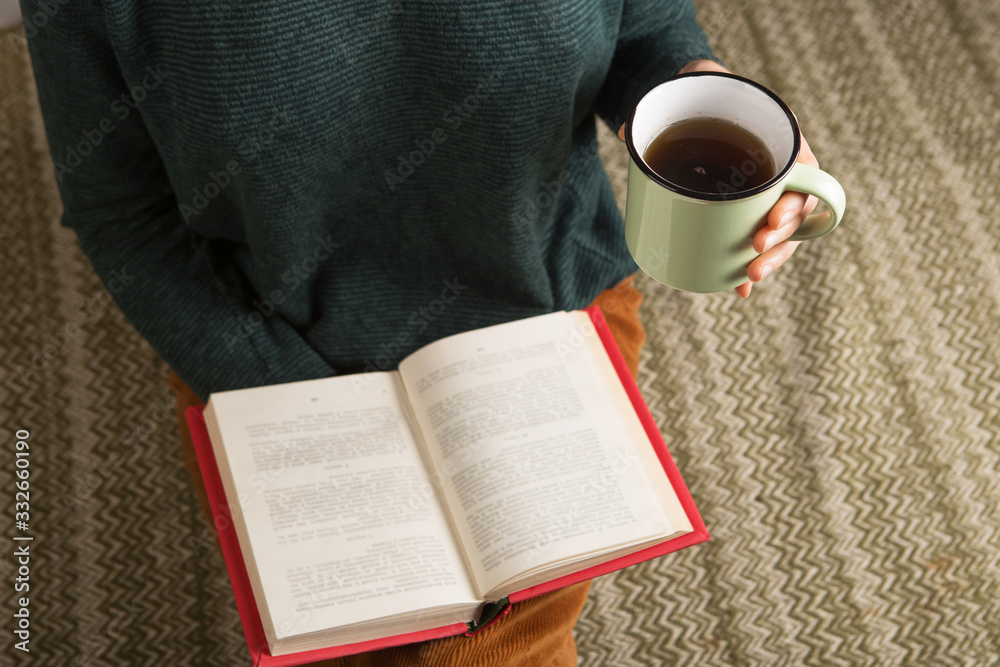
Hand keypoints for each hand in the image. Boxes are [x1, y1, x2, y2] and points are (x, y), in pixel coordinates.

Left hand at [617, 60, 817, 297]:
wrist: (692, 95)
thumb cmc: (699, 88)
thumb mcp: (687, 84)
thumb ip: (667, 101)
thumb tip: (626, 134)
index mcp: (778, 135)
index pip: (806, 174)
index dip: (795, 202)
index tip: (771, 219)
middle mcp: (778, 166)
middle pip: (797, 211)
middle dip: (781, 240)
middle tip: (755, 252)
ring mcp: (763, 190)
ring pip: (780, 232)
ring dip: (770, 259)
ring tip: (748, 278)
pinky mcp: (745, 207)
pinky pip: (755, 237)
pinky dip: (748, 263)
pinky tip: (738, 285)